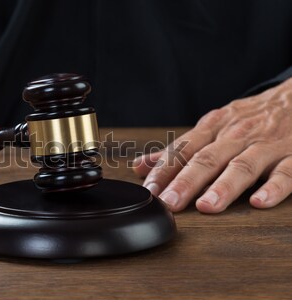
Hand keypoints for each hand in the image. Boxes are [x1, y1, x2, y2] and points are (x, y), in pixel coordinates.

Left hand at [133, 77, 291, 212]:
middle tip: (170, 202)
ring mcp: (265, 145)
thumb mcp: (212, 126)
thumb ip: (177, 150)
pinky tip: (259, 202)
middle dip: (186, 181)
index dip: (164, 171)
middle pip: (207, 159)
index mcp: (213, 128)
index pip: (182, 150)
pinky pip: (286, 172)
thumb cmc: (250, 117)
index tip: (149, 191)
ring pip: (242, 166)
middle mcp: (235, 135)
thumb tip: (140, 166)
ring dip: (223, 186)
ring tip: (207, 205)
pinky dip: (273, 187)